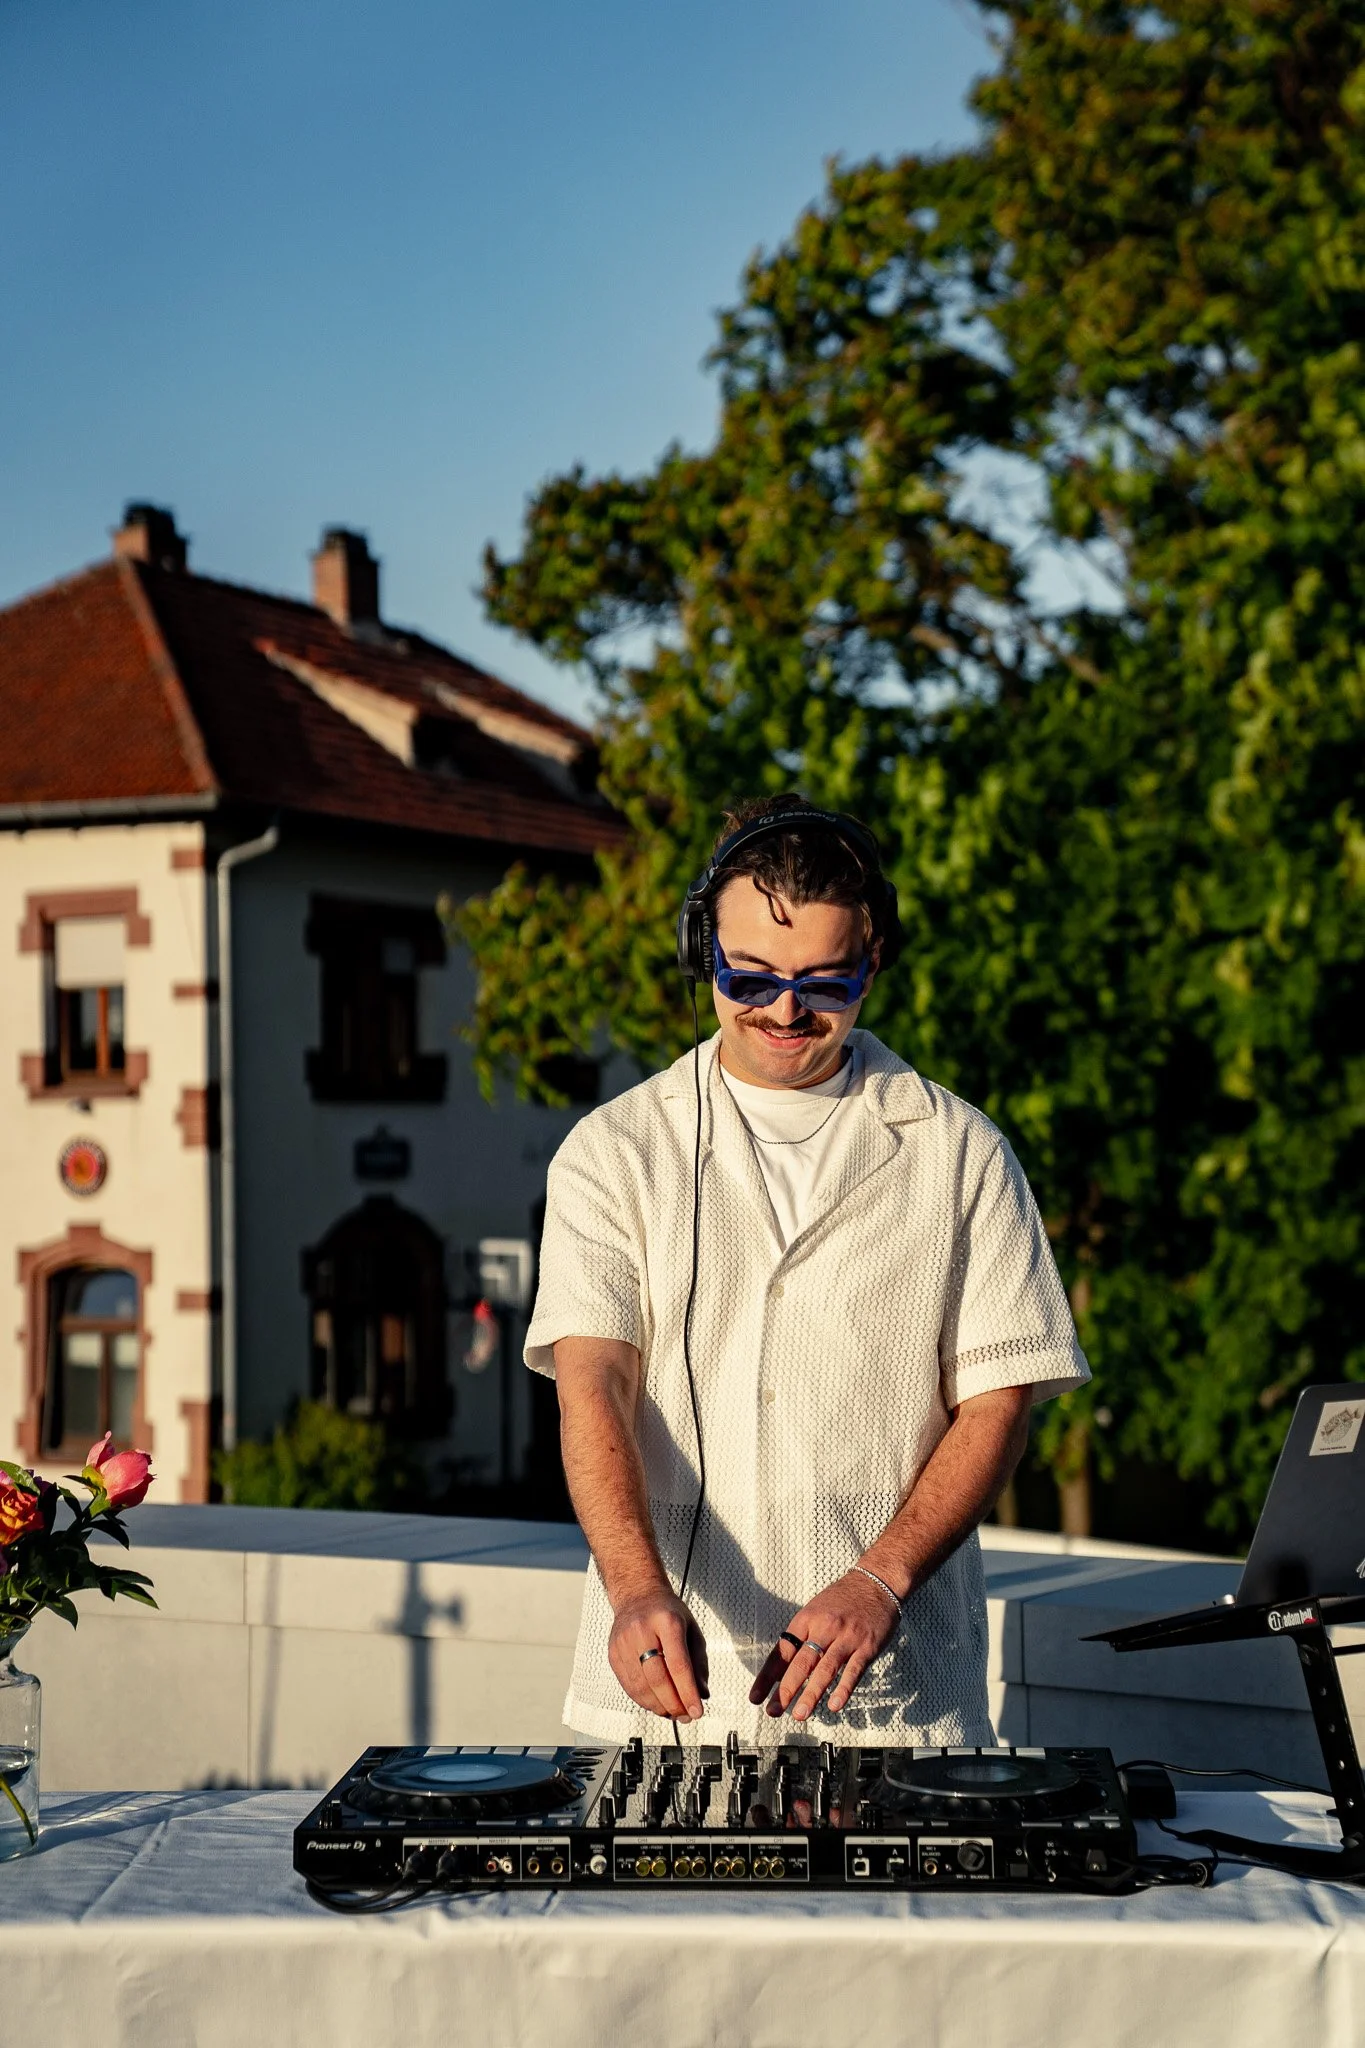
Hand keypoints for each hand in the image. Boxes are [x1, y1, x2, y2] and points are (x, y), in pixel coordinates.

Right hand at [608, 1585, 708, 1720]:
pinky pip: (629, 1686)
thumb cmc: (667, 1613)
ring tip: (672, 1712)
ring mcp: (624, 1643)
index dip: (688, 1692)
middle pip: (657, 1679)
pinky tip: (656, 1703)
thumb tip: (701, 1693)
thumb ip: (699, 1662)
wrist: (637, 1595)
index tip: (697, 1710)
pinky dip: (644, 1701)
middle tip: (685, 1716)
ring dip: (658, 1707)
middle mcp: (642, 1631)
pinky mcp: (614, 1654)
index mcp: (667, 1622)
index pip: (678, 1665)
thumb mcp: (691, 1629)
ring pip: (641, 1687)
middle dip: (673, 1704)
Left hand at [748, 1570, 899, 1722]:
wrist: (876, 1582)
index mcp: (806, 1619)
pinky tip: (834, 1705)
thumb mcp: (816, 1610)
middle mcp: (824, 1628)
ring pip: (825, 1670)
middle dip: (785, 1690)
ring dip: (811, 1694)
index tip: (756, 1697)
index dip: (768, 1676)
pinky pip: (853, 1671)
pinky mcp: (866, 1647)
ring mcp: (846, 1638)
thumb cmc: (842, 1598)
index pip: (782, 1652)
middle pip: (801, 1663)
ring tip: (800, 1714)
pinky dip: (844, 1689)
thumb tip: (783, 1667)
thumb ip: (802, 1637)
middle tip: (773, 1711)